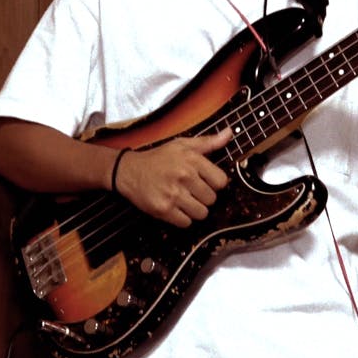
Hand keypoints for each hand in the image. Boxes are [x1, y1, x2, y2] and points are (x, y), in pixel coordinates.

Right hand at [113, 129, 231, 227]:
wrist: (129, 171)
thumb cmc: (158, 158)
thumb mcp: (182, 144)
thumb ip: (208, 142)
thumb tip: (229, 134)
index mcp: (192, 160)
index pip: (221, 181)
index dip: (215, 183)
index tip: (206, 182)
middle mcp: (184, 177)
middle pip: (212, 199)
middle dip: (204, 197)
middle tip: (192, 191)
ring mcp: (173, 194)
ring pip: (201, 213)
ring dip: (195, 209)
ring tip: (185, 200)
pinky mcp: (163, 210)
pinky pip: (186, 223)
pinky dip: (183, 218)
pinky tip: (176, 207)